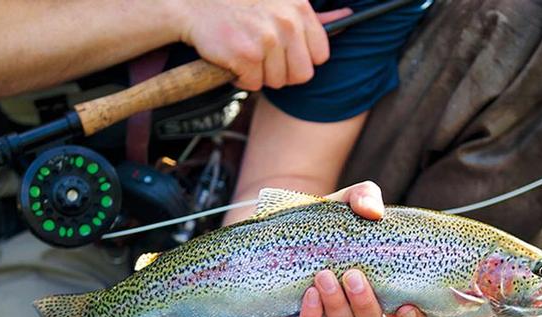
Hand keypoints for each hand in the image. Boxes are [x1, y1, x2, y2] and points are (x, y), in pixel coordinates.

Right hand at [176, 0, 351, 90]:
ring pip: (277, 82)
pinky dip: (240, 78)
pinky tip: (232, 57)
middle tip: (262, 55)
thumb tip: (347, 17)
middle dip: (282, 72)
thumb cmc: (241, 7)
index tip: (284, 52)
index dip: (300, 60)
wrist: (194, 6)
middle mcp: (286, 22)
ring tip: (245, 51)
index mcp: (299, 8)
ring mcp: (266, 39)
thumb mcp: (283, 3)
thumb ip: (315, 16)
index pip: (320, 56)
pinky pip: (253, 84)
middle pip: (302, 75)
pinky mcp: (246, 55)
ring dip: (259, 74)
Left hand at [290, 182, 427, 316]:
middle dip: (364, 304)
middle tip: (352, 275)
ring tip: (324, 276)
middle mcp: (359, 309)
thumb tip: (373, 211)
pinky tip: (309, 294)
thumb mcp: (348, 202)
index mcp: (382, 288)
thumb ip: (365, 197)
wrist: (285, 225)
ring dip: (337, 306)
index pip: (406, 315)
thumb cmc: (330, 218)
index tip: (406, 306)